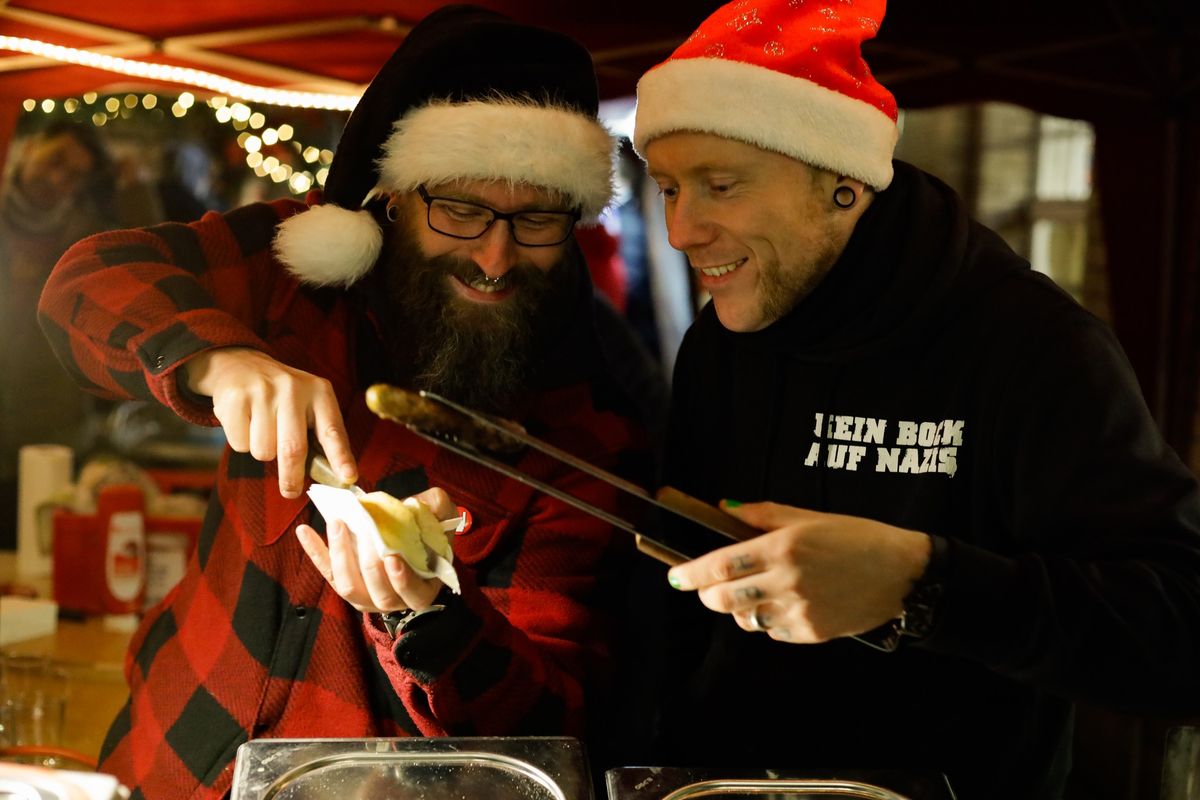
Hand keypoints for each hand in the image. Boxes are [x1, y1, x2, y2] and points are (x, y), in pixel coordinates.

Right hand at [185, 347, 355, 497]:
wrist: (240, 366)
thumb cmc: (282, 398)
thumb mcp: (308, 405)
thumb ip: (320, 436)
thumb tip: (335, 476)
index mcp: (319, 391)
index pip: (333, 430)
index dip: (341, 457)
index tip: (348, 477)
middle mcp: (293, 388)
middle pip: (294, 448)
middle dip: (292, 477)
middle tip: (291, 491)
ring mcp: (262, 391)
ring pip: (264, 451)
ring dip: (263, 452)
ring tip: (261, 430)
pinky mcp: (236, 398)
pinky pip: (240, 443)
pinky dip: (241, 442)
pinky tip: (245, 422)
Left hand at [294, 487, 455, 613]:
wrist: (413, 552)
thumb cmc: (429, 539)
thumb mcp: (443, 522)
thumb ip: (437, 509)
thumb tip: (415, 503)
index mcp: (422, 590)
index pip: (412, 591)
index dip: (402, 578)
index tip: (392, 557)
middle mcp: (393, 601)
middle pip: (378, 590)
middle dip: (368, 561)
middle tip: (364, 529)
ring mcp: (366, 598)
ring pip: (349, 586)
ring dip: (341, 555)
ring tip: (337, 524)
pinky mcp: (345, 586)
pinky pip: (328, 574)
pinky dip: (315, 553)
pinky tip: (304, 531)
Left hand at [667, 501, 930, 642]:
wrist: (903, 572)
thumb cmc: (858, 537)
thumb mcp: (809, 516)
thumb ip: (762, 515)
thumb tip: (723, 508)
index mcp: (782, 547)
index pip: (720, 564)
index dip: (691, 574)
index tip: (675, 576)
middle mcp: (786, 581)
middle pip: (723, 599)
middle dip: (708, 594)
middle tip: (708, 587)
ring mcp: (799, 611)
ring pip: (745, 620)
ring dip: (738, 609)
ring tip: (752, 592)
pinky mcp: (812, 633)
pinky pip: (772, 632)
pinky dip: (768, 621)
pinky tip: (782, 604)